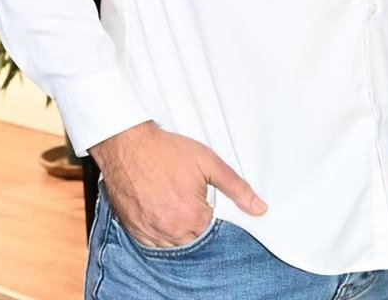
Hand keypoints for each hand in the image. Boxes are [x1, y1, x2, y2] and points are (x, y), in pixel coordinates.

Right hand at [89, 121, 266, 248]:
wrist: (128, 144)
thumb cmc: (166, 151)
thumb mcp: (208, 163)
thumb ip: (236, 187)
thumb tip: (259, 208)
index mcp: (193, 218)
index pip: (212, 231)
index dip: (208, 212)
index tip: (199, 197)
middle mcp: (171, 231)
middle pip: (192, 240)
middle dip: (193, 222)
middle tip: (182, 195)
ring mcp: (150, 233)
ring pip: (172, 244)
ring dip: (175, 229)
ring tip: (170, 201)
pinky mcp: (134, 230)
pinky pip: (152, 242)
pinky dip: (157, 232)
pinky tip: (157, 209)